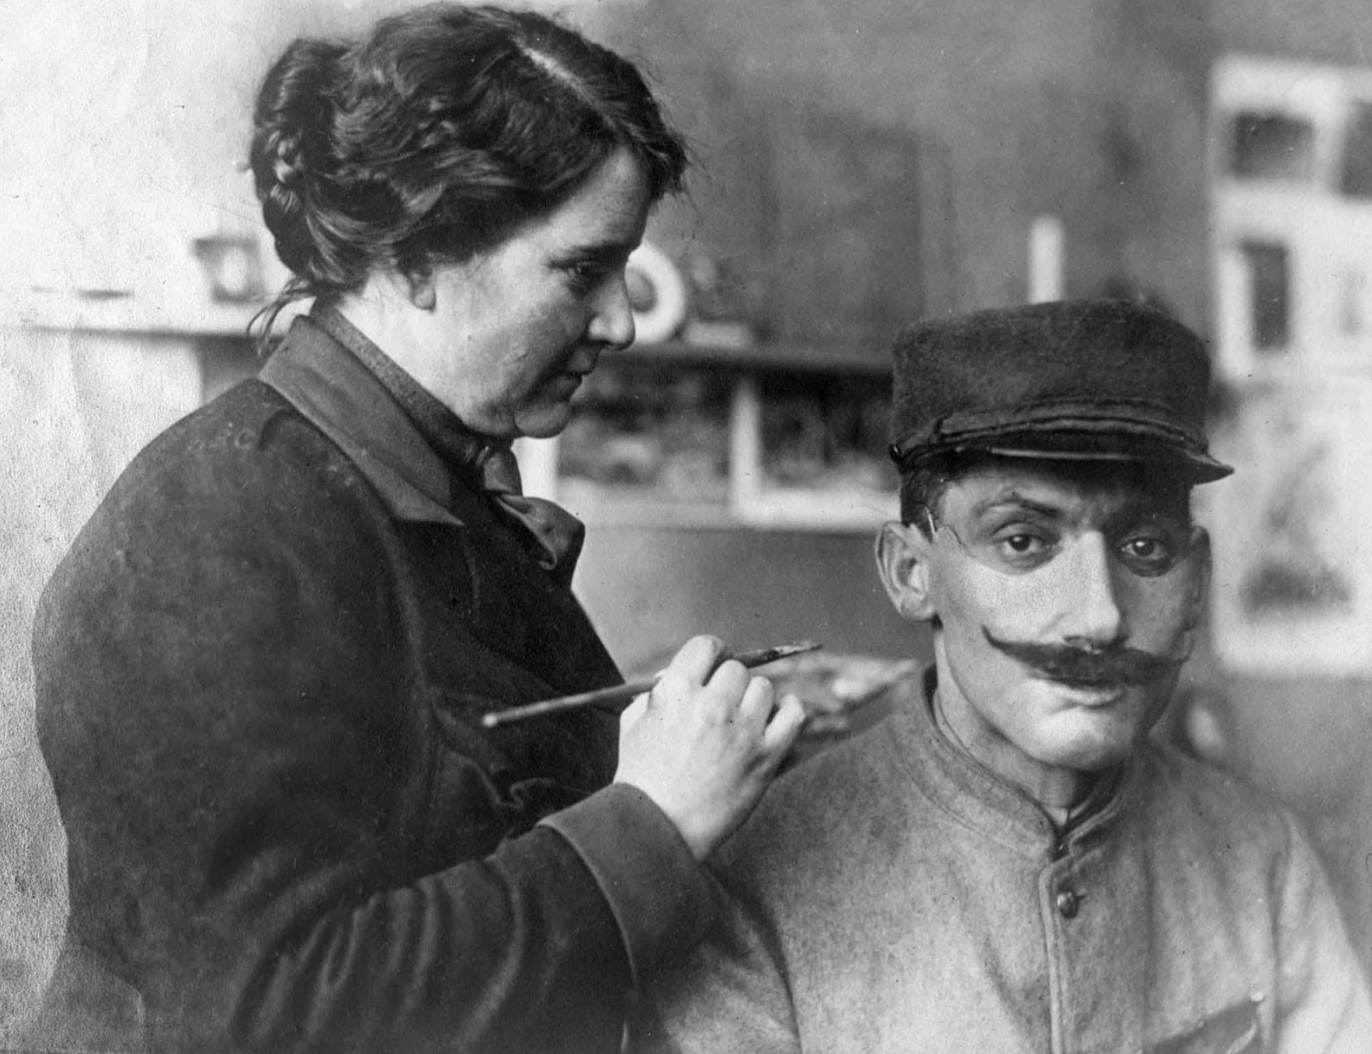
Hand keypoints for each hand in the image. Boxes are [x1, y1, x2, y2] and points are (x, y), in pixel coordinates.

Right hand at [614, 636, 805, 859]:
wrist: (659, 831)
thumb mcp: (633, 725)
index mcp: (675, 691)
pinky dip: (788, 710)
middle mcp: (711, 704)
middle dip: (730, 685)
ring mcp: (741, 730)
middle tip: (724, 705)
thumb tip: (676, 673)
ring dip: (754, 701)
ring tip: (742, 722)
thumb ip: (655, 693)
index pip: (707, 646)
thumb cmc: (642, 779)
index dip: (714, 654)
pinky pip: (793, 714)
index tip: (716, 666)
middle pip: (737, 669)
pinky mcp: (765, 756)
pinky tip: (779, 714)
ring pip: (764, 689)